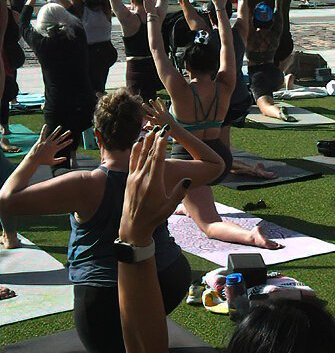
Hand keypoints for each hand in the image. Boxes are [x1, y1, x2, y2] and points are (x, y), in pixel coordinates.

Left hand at [24, 125, 72, 166]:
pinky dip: (44, 129)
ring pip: (53, 135)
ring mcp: (46, 142)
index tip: (71, 139)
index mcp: (55, 149)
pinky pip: (43, 134)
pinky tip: (46, 125)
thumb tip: (65, 158)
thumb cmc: (43, 161)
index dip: (68, 142)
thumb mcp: (52, 162)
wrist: (34, 159)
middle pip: (60, 138)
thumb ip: (60, 160)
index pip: (63, 145)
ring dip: (57, 130)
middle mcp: (51, 144)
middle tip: (69, 131)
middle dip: (65, 135)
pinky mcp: (40, 140)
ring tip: (60, 127)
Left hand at [118, 127, 189, 245]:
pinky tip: (137, 143)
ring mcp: (134, 178)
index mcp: (154, 183)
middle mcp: (142, 178)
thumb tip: (187, 179)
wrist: (133, 226)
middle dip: (154, 139)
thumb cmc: (155, 217)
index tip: (165, 133)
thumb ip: (179, 192)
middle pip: (148, 154)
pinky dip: (135, 151)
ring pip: (139, 156)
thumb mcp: (170, 207)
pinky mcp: (129, 180)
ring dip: (145, 142)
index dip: (161, 144)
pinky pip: (132, 161)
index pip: (158, 159)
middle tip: (159, 126)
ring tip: (150, 130)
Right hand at [141, 99, 178, 127]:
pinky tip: (158, 98)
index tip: (139, 111)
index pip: (147, 117)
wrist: (172, 127)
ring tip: (150, 100)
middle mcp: (158, 117)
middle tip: (142, 104)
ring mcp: (163, 114)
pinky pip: (163, 106)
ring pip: (157, 108)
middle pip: (151, 112)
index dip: (143, 114)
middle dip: (147, 108)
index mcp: (155, 121)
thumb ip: (150, 126)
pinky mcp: (166, 112)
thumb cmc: (162, 127)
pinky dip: (161, 102)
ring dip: (153, 104)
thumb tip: (144, 127)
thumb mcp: (156, 127)